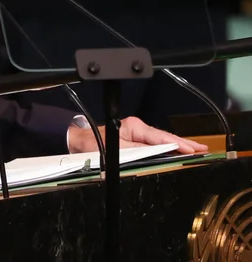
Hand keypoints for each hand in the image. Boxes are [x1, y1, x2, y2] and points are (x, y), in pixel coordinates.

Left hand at [68, 116, 207, 154]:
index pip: (161, 138)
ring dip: (177, 146)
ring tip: (196, 151)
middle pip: (164, 138)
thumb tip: (153, 156)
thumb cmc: (93, 143)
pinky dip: (167, 148)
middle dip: (184, 144)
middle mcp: (137, 128)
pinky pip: (155, 144)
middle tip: (203, 150)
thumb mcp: (115, 149)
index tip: (192, 150)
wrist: (79, 142)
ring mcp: (136, 134)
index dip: (178, 145)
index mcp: (134, 127)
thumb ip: (135, 153)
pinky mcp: (135, 140)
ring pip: (161, 141)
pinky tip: (178, 152)